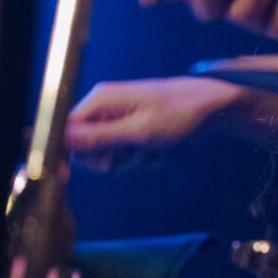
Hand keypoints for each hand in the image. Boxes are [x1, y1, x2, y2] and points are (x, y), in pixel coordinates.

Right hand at [66, 76, 255, 171]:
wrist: (213, 108)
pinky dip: (140, 157)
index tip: (67, 177)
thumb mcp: (140, 131)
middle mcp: (106, 106)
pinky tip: (158, 150)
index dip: (67, 154)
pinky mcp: (132, 126)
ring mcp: (119, 116)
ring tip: (151, 151)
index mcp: (101, 100)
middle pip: (85, 146)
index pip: (65, 130)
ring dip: (128, 160)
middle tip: (131, 157)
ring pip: (107, 152)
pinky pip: (125, 151)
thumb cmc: (180, 114)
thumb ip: (101, 137)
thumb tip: (65, 140)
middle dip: (108, 159)